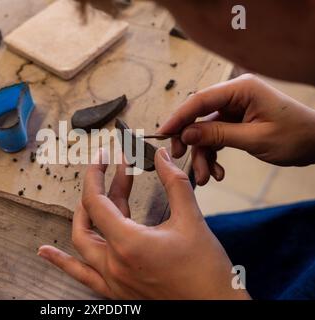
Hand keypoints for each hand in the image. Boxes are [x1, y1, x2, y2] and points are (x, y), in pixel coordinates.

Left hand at [38, 149, 249, 299]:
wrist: (214, 309)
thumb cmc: (205, 272)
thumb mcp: (192, 221)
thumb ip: (174, 184)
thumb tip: (162, 156)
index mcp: (128, 243)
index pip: (96, 200)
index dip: (96, 174)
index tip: (104, 157)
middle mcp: (113, 264)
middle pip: (86, 219)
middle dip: (95, 190)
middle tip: (109, 172)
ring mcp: (112, 280)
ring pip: (81, 244)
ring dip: (83, 217)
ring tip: (91, 195)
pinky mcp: (116, 292)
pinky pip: (81, 274)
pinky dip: (63, 261)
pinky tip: (45, 252)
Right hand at [158, 74, 314, 185]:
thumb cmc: (296, 136)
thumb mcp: (255, 139)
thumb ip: (218, 135)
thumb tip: (185, 135)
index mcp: (241, 89)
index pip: (200, 100)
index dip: (178, 117)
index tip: (162, 134)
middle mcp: (235, 94)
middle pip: (198, 115)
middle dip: (189, 140)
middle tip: (180, 158)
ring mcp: (235, 108)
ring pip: (205, 130)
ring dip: (202, 154)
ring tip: (205, 177)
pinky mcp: (236, 120)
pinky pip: (216, 136)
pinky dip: (213, 154)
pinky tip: (217, 172)